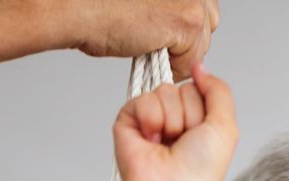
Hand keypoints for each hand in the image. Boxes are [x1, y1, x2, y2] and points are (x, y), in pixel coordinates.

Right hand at [70, 0, 220, 79]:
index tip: (168, 27)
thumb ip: (168, 4)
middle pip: (209, 20)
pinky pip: (191, 59)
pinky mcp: (188, 20)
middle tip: (157, 37)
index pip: (204, 3)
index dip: (186, 19)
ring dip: (180, 51)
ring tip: (148, 42)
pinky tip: (148, 51)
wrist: (79, 6)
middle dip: (188, 35)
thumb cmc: (99, 2)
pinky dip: (172, 66)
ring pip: (202, 41)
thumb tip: (183, 22)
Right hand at [112, 64, 238, 180]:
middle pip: (184, 88)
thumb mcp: (225, 128)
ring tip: (166, 144)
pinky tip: (151, 140)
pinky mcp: (129, 118)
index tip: (201, 136)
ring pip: (165, 92)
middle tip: (182, 142)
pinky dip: (151, 120)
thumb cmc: (197, 172)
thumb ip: (219, 92)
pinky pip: (144, 98)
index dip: (204, 111)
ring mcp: (151, 116)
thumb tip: (200, 67)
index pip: (200, 89)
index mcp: (197, 120)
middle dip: (188, 116)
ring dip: (171, 121)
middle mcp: (174, 117)